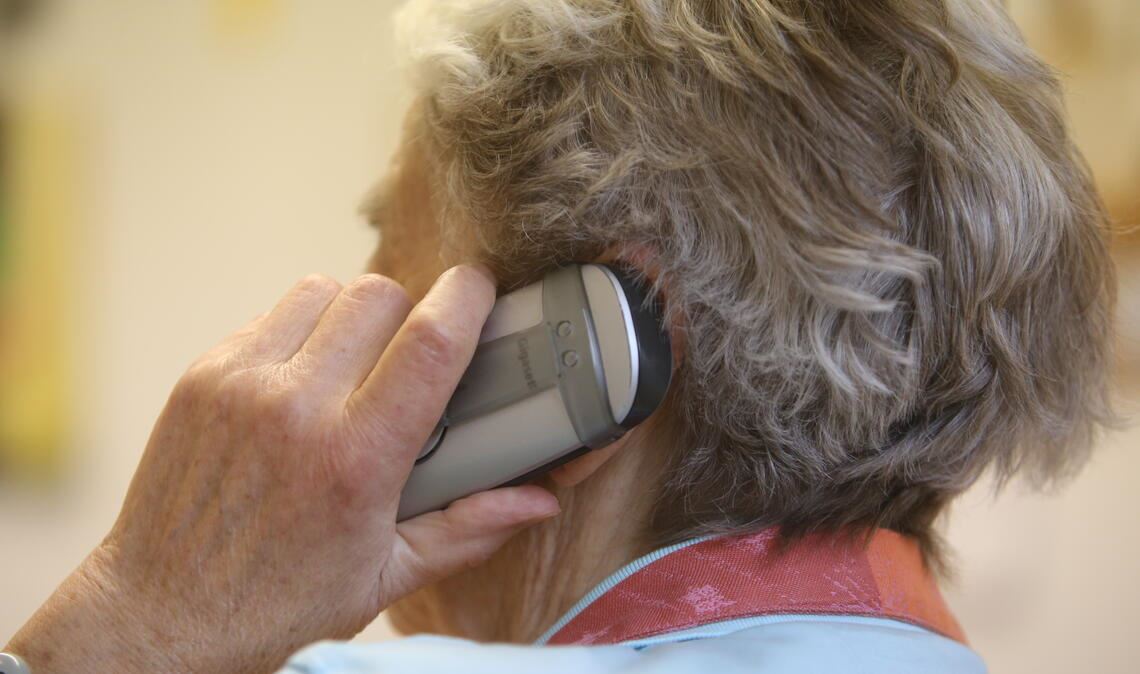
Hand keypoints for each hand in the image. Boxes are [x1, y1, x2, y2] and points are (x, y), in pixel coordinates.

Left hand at [5, 267, 560, 672]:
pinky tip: (303, 380)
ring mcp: (241, 385)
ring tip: (357, 362)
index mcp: (357, 460)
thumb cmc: (278, 605)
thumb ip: (469, 529)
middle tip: (414, 354)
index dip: (467, 298)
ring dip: (353, 313)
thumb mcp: (387, 576)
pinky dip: (301, 331)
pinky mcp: (203, 376)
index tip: (481, 289)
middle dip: (411, 310)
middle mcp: (296, 409)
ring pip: (323, 290)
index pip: (429, 342)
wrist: (164, 617)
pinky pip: (271, 316)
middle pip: (379, 295)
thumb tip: (538, 501)